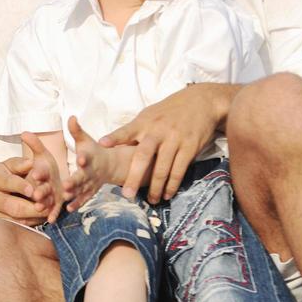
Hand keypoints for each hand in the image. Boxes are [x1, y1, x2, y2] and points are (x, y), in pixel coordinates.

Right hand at [0, 133, 57, 224]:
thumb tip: (30, 163)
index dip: (21, 186)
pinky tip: (40, 218)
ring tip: (48, 212)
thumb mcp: (9, 166)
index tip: (33, 190)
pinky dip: (30, 224)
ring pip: (16, 220)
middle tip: (47, 207)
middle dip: (32, 208)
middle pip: (13, 206)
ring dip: (34, 217)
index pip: (7, 182)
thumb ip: (19, 164)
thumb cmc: (5, 176)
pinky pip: (16, 228)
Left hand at [63, 116, 122, 211]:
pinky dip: (77, 204)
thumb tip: (71, 116)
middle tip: (66, 185)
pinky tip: (68, 209)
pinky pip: (83, 199)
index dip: (84, 158)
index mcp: (89, 157)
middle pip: (82, 177)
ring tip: (65, 198)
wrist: (109, 165)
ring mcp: (90, 183)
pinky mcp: (90, 192)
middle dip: (75, 181)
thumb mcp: (84, 139)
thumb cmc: (93, 150)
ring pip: (82, 190)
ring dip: (74, 195)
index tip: (80, 159)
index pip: (87, 157)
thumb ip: (76, 130)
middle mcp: (90, 172)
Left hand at [99, 83, 229, 202]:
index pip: (126, 131)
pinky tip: (167, 194)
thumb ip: (134, 130)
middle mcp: (157, 131)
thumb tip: (114, 145)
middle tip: (127, 194)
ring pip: (162, 168)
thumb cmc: (169, 111)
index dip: (114, 137)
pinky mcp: (189, 147)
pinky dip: (172, 184)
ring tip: (151, 200)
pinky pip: (179, 170)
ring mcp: (174, 140)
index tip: (102, 144)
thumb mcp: (149, 115)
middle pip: (143, 156)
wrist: (200, 102)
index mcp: (144, 123)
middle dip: (134, 177)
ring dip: (155, 187)